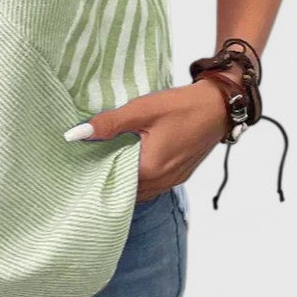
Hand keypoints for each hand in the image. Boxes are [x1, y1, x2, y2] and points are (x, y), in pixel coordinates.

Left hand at [63, 79, 229, 201]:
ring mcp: (174, 180)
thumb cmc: (182, 106)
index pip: (113, 182)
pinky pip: (153, 183)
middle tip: (90, 160)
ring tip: (107, 159)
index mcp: (150, 169)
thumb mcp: (142, 110)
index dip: (95, 173)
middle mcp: (162, 182)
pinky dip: (140, 175)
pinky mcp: (181, 173)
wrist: (220, 106)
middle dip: (109, 178)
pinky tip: (131, 157)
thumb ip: (109, 123)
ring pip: (141, 189)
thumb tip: (76, 134)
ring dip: (125, 177)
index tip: (80, 163)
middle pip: (127, 189)